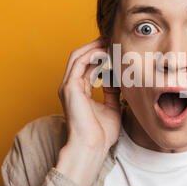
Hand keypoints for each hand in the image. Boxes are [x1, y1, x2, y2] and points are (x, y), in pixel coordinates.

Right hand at [56, 37, 121, 185]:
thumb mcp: (112, 108)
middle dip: (96, 46)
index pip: (88, 66)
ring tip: (109, 40)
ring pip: (78, 56)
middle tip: (113, 38)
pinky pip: (78, 62)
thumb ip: (112, 92)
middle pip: (81, 57)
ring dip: (93, 46)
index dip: (101, 55)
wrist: (91, 147)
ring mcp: (68, 86)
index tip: (115, 48)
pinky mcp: (69, 87)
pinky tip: (105, 51)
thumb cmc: (100, 134)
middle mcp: (71, 86)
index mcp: (79, 91)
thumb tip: (118, 79)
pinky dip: (91, 54)